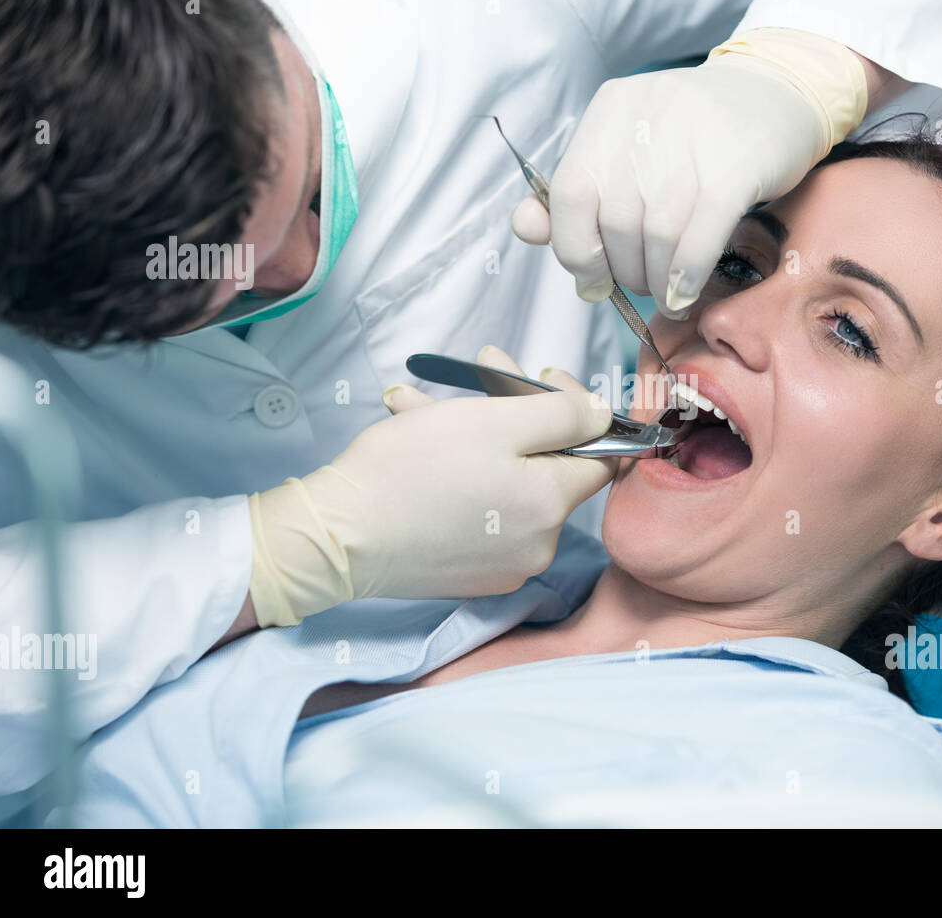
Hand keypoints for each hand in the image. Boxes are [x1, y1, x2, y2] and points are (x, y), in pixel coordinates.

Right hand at [247, 346, 616, 625]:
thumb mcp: (495, 422)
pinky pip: (480, 510)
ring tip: (425, 404)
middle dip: (515, 410)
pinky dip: (460, 472)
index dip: (577, 409)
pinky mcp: (467, 572)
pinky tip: (420, 439)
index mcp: (552, 506)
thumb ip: (564, 415)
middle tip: (482, 369)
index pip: (600, 453)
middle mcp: (539, 545)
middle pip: (547, 464)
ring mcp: (502, 564)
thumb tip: (604, 416)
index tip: (541, 378)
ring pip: (507, 481)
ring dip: (477, 434)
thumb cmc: (411, 470)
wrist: (337, 535)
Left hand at [511, 30, 868, 317]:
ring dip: (657, 279)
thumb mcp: (629, 153)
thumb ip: (575, 193)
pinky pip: (698, 236)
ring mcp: (692, 138)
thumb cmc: (696, 140)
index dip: (574, 250)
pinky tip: (685, 292)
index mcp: (610, 113)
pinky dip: (686, 275)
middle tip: (641, 285)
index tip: (592, 282)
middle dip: (624, 271)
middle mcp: (645, 118)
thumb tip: (524, 228)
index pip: (568, 195)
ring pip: (655, 234)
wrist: (780, 94)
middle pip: (615, 222)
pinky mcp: (737, 164)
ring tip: (666, 293)